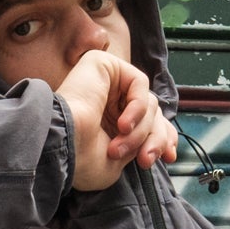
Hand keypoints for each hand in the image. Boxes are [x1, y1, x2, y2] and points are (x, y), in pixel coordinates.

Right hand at [59, 49, 177, 190]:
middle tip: (145, 160)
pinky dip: (137, 106)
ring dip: (140, 130)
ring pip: (147, 102)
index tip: (169, 157)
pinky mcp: (103, 64)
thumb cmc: (80, 160)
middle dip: (155, 138)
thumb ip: (139, 146)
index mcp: (109, 122)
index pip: (147, 123)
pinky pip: (139, 83)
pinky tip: (122, 123)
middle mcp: (109, 102)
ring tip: (119, 147)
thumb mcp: (117, 164)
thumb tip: (161, 140)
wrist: (60, 145)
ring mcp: (106, 82)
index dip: (162, 137)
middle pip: (152, 113)